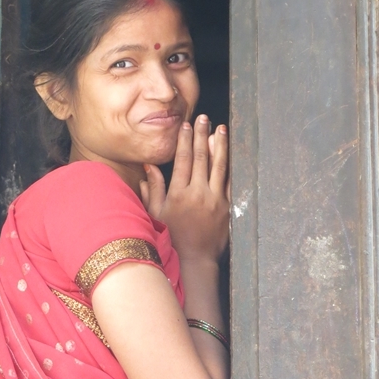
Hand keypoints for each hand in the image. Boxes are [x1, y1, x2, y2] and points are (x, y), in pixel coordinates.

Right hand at [139, 115, 228, 263]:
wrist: (195, 259)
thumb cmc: (172, 237)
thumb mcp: (157, 214)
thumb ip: (153, 189)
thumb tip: (148, 168)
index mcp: (178, 194)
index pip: (182, 160)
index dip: (185, 141)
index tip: (186, 126)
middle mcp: (197, 193)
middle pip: (200, 158)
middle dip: (202, 136)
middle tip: (204, 119)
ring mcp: (214, 199)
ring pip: (218, 166)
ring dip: (219, 145)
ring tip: (220, 129)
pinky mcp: (227, 206)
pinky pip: (229, 180)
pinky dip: (229, 164)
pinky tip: (229, 152)